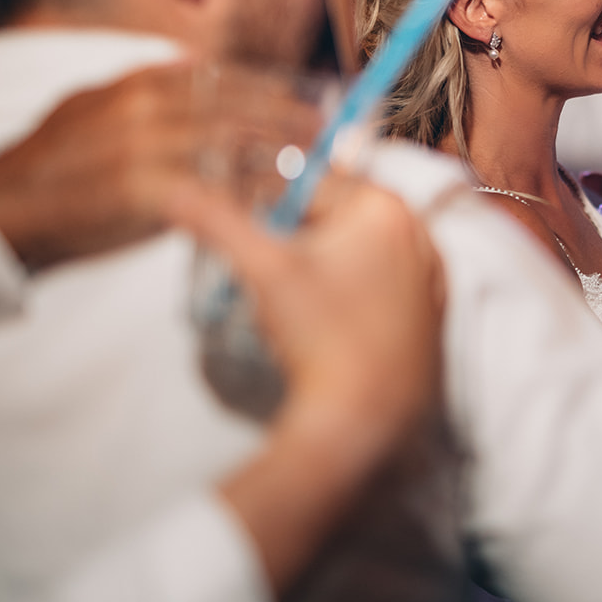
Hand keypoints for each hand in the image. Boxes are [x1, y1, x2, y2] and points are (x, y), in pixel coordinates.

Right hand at [0, 62, 321, 270]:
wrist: (5, 207)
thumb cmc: (56, 162)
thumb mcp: (96, 102)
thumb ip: (149, 83)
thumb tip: (195, 60)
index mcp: (141, 82)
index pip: (227, 77)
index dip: (274, 90)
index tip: (310, 101)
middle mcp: (149, 106)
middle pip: (242, 108)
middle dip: (292, 122)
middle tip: (332, 137)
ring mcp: (147, 147)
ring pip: (235, 147)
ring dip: (282, 159)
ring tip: (320, 171)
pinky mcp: (144, 190)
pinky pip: (213, 192)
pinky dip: (248, 199)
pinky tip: (278, 207)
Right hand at [174, 175, 444, 590]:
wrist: (365, 418)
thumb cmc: (320, 335)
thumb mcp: (262, 270)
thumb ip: (216, 222)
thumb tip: (170, 190)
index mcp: (386, 207)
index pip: (312, 184)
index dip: (271, 205)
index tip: (249, 231)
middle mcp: (420, 234)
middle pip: (338, 218)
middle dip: (298, 238)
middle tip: (272, 272)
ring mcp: (431, 276)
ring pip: (358, 254)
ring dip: (322, 267)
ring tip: (297, 306)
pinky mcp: (431, 315)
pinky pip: (380, 288)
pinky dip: (351, 296)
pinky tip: (327, 324)